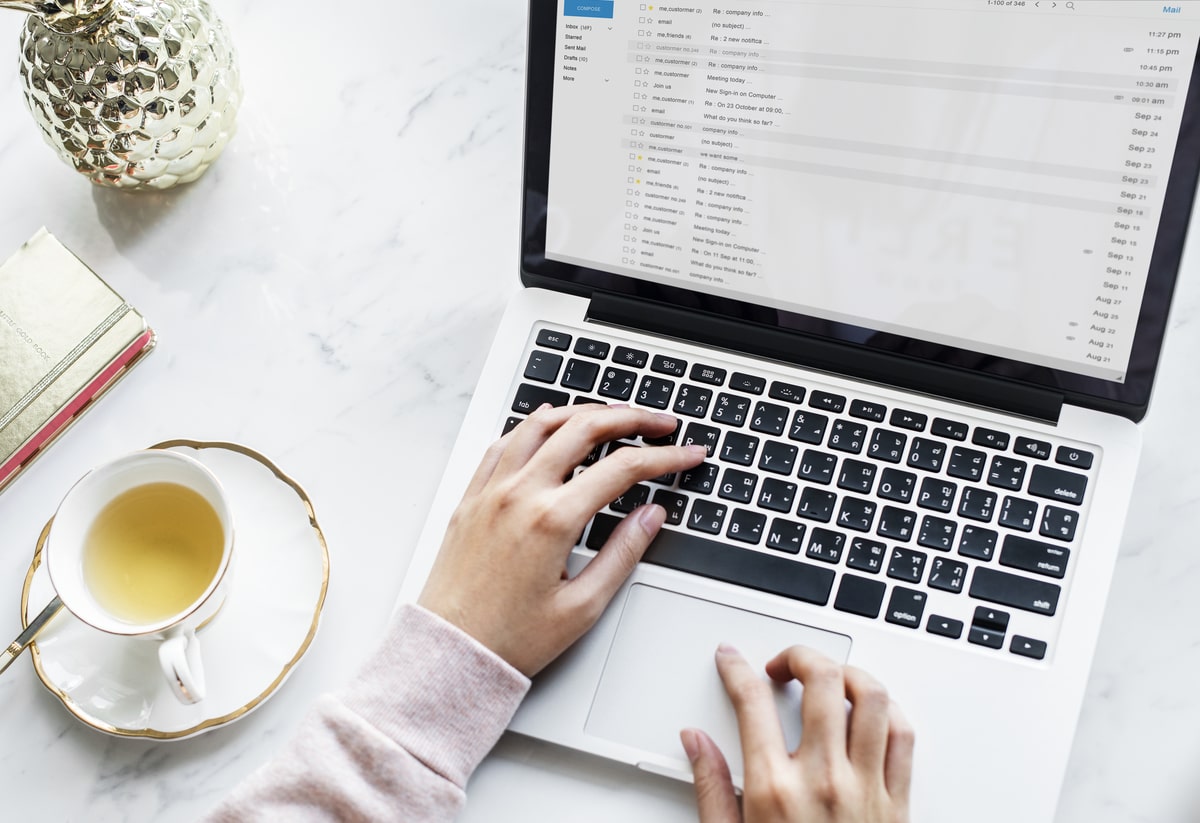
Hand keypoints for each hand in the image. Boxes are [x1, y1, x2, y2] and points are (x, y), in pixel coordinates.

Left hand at [418, 403, 705, 676]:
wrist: (450, 653)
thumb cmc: (510, 639)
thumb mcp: (582, 606)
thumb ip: (623, 553)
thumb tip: (652, 515)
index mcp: (552, 520)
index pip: (622, 468)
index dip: (664, 457)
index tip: (688, 454)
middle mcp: (519, 494)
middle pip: (584, 428)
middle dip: (631, 418)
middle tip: (660, 423)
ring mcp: (491, 491)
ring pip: (540, 424)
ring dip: (583, 412)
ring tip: (613, 416)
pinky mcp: (471, 498)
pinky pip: (503, 442)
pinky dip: (534, 425)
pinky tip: (550, 423)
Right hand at [681, 645, 913, 822]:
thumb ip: (711, 786)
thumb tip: (696, 741)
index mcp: (773, 790)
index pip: (751, 701)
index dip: (736, 668)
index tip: (731, 659)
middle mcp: (824, 780)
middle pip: (821, 680)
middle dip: (799, 655)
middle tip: (783, 664)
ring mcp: (867, 788)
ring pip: (872, 697)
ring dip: (848, 674)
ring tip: (828, 679)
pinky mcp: (899, 803)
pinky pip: (903, 736)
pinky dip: (888, 711)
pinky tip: (867, 713)